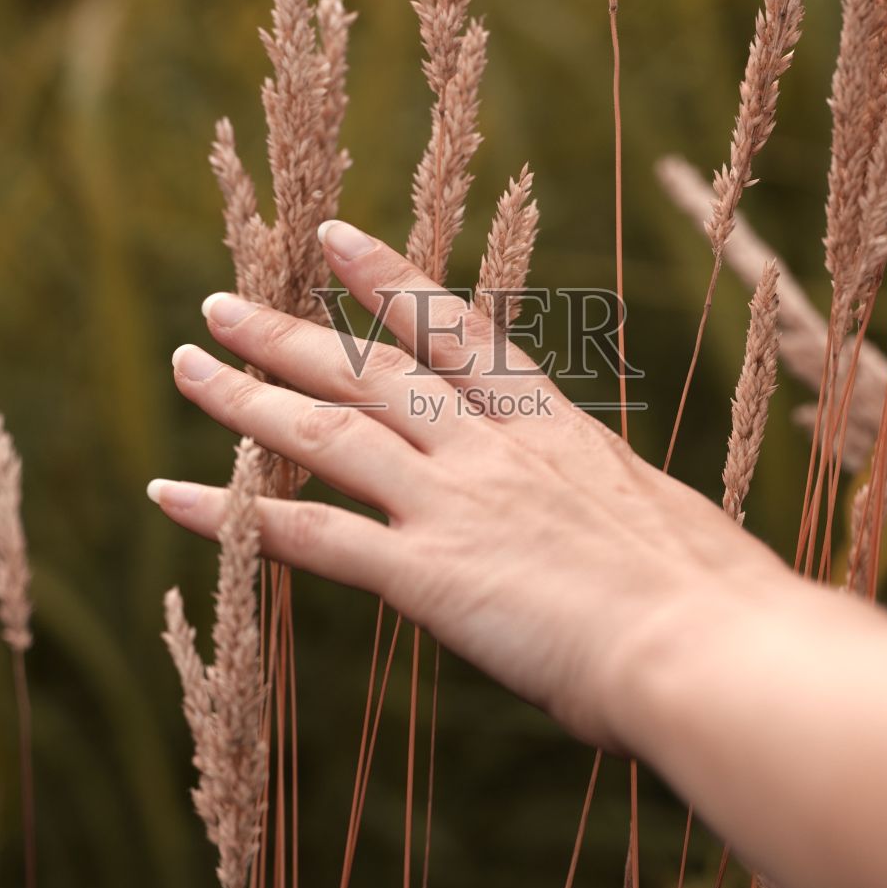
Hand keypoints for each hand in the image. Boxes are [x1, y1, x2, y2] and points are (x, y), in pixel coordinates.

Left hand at [148, 220, 784, 748]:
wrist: (712, 646)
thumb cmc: (715, 598)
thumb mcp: (660, 521)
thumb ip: (608, 507)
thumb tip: (612, 519)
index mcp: (554, 427)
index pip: (456, 331)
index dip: (389, 281)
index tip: (335, 240)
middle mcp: (492, 447)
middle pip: (370, 370)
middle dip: (290, 333)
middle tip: (221, 304)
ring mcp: (455, 502)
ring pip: (327, 432)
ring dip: (245, 398)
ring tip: (188, 366)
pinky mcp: (427, 573)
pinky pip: (308, 535)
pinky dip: (232, 516)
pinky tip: (171, 499)